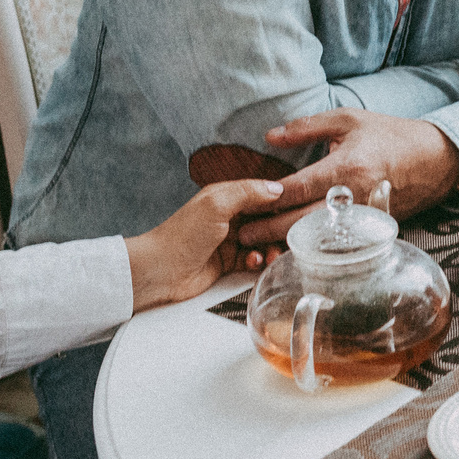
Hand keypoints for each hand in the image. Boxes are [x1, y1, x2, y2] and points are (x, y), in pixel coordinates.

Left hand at [127, 179, 285, 310]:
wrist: (161, 271)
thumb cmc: (181, 235)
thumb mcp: (216, 204)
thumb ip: (248, 192)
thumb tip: (277, 187)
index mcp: (226, 196)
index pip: (262, 194)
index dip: (280, 201)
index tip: (296, 209)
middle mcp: (230, 216)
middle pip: (266, 219)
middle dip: (278, 229)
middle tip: (285, 238)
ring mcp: (230, 240)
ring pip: (263, 241)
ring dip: (270, 248)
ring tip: (270, 255)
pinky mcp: (229, 262)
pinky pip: (254, 260)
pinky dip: (258, 262)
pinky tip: (253, 263)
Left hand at [238, 109, 458, 247]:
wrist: (433, 159)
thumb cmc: (388, 135)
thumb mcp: (347, 120)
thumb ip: (306, 127)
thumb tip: (270, 136)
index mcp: (344, 168)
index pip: (296, 189)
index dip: (267, 199)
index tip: (244, 204)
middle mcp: (352, 197)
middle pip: (301, 222)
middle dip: (268, 230)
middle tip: (242, 235)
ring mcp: (362, 217)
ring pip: (317, 239)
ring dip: (286, 244)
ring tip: (260, 247)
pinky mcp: (369, 229)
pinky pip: (335, 243)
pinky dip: (312, 247)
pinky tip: (292, 248)